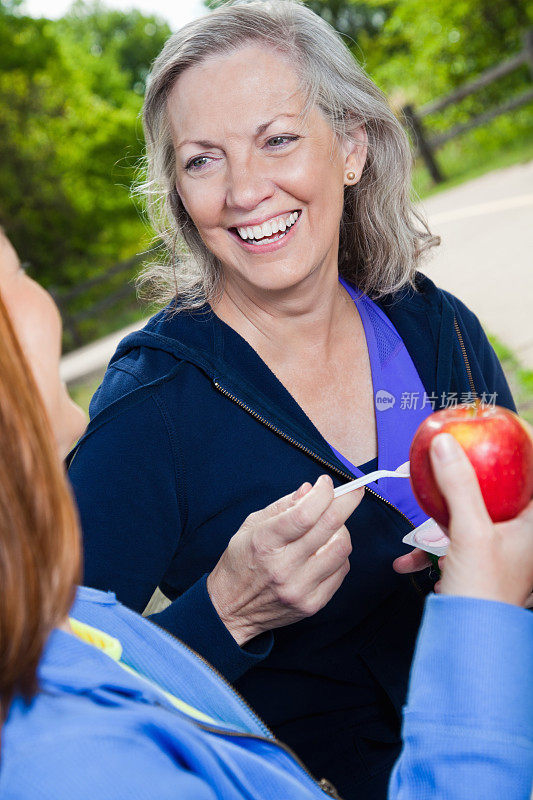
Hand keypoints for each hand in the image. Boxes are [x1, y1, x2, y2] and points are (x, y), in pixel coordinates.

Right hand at [207, 475, 363, 644]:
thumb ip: (283, 506)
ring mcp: (299, 588)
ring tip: (330, 527)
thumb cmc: (240, 562)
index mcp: (265, 542)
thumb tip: (311, 490)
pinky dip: (338, 554)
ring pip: (341, 549)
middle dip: (347, 502)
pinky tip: (326, 550)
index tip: (327, 483)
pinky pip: (341, 571)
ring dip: (342, 530)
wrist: (231, 609)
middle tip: (353, 491)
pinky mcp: (312, 605)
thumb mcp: (251, 526)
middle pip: (329, 527)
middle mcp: (283, 567)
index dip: (323, 493)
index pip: (305, 513)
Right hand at [396, 432, 532, 606]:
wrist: (469, 640)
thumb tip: (444, 443)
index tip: (510, 424)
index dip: (526, 448)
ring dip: (441, 515)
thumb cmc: (484, 590)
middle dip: (471, 475)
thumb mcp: (470, 531)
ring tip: (423, 504)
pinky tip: (409, 559)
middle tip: (455, 451)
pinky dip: (431, 549)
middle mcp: (520, 536)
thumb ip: (458, 485)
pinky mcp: (474, 565)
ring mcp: (497, 551)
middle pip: (500, 491)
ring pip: (471, 516)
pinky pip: (452, 543)